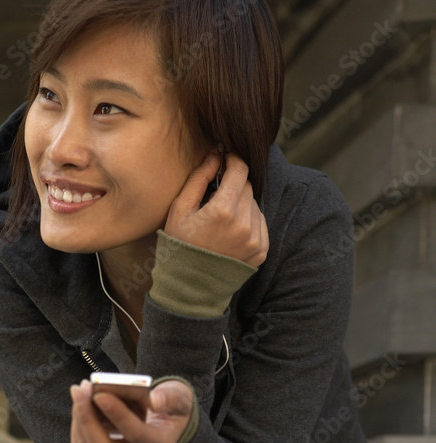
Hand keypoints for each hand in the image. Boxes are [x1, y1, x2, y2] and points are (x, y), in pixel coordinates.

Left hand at [69, 379, 193, 442]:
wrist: (164, 423)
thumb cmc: (170, 406)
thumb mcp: (179, 397)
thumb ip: (170, 397)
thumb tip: (154, 400)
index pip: (136, 434)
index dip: (116, 414)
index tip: (100, 394)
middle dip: (87, 418)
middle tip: (79, 390)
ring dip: (79, 417)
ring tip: (81, 390)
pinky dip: (77, 422)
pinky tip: (82, 402)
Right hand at [163, 151, 268, 266]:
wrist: (190, 287)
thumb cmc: (180, 246)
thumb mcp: (180, 210)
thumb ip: (199, 179)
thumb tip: (215, 155)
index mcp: (223, 210)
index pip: (240, 170)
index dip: (233, 160)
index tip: (226, 158)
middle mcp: (244, 224)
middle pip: (247, 186)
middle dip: (233, 185)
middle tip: (216, 196)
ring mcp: (255, 239)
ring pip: (254, 204)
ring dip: (240, 204)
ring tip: (222, 219)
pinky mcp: (261, 251)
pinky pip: (259, 223)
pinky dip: (248, 222)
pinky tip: (231, 232)